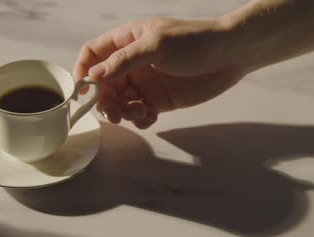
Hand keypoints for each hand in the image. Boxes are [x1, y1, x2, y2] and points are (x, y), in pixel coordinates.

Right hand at [74, 17, 245, 128]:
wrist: (231, 56)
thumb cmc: (195, 41)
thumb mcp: (156, 45)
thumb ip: (124, 61)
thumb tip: (92, 76)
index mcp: (127, 41)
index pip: (93, 54)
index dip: (83, 71)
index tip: (83, 91)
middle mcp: (131, 63)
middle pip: (103, 84)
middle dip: (104, 100)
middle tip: (114, 113)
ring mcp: (144, 82)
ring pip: (119, 102)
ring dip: (123, 111)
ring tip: (139, 111)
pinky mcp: (157, 100)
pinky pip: (138, 113)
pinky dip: (139, 118)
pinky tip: (151, 115)